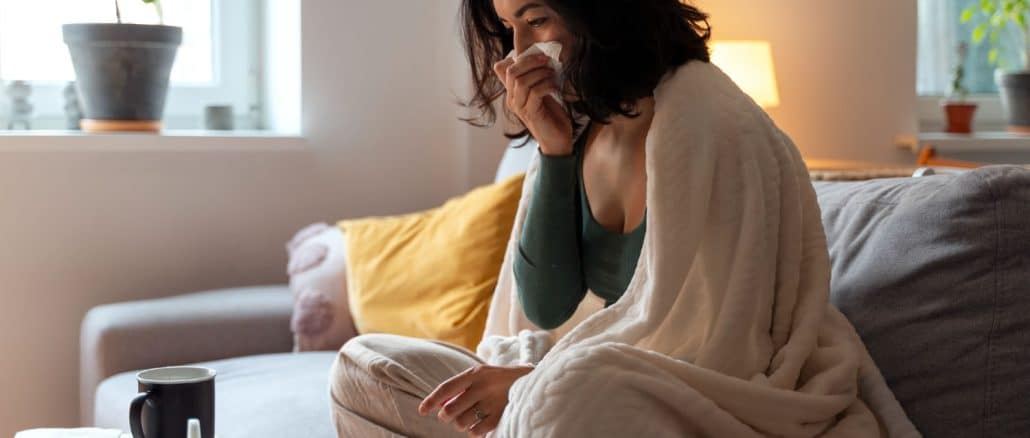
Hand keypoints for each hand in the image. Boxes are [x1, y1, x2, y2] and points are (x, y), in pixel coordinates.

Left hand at [418, 364, 533, 436]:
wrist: (532, 381)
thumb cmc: (498, 380)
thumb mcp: (481, 376)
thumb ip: (461, 388)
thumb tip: (439, 406)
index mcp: (475, 373)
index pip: (446, 388)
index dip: (431, 400)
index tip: (422, 410)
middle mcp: (483, 386)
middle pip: (451, 409)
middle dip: (446, 416)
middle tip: (449, 416)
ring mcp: (493, 402)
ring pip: (461, 422)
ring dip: (460, 423)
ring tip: (469, 418)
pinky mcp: (501, 416)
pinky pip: (475, 431)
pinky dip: (473, 431)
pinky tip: (478, 424)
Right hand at [493, 55, 572, 155]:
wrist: (557, 140)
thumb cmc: (551, 115)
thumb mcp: (542, 92)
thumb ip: (536, 78)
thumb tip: (541, 56)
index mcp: (512, 92)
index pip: (501, 68)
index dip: (517, 58)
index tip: (537, 56)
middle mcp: (512, 99)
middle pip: (511, 72)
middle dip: (530, 62)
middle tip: (546, 61)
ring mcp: (520, 107)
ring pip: (521, 82)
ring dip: (540, 74)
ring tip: (552, 75)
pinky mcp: (531, 114)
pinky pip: (535, 93)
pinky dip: (547, 85)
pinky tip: (555, 87)